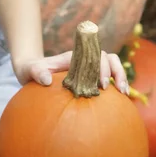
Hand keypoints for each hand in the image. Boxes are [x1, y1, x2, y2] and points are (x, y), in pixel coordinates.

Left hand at [14, 51, 129, 94]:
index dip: (101, 67)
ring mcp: (88, 68)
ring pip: (111, 66)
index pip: (94, 55)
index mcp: (74, 57)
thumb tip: (47, 81)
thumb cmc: (31, 70)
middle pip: (108, 58)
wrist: (31, 71)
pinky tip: (121, 102)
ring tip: (125, 95)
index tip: (102, 85)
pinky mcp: (89, 78)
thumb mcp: (30, 70)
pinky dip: (116, 85)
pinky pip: (107, 79)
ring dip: (121, 76)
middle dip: (116, 71)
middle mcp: (84, 60)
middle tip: (119, 91)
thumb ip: (36, 72)